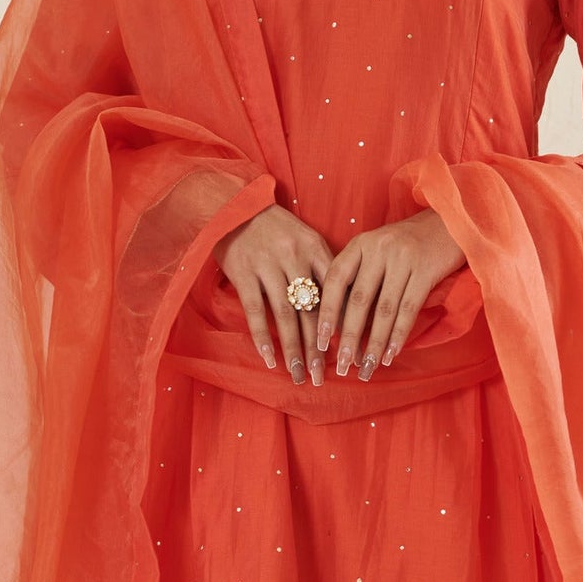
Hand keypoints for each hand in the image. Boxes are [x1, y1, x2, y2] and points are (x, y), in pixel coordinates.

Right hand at [215, 202, 334, 384]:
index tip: (347, 351)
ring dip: (293, 350)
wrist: (234, 205)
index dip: (342, 324)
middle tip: (323, 376)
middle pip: (312, 311)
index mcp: (315, 247)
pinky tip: (269, 359)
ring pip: (286, 316)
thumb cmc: (274, 226)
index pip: (335, 292)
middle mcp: (294, 257)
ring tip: (299, 375)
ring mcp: (268, 265)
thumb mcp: (304, 237)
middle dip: (318, 348)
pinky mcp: (243, 272)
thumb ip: (321, 266)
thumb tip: (342, 306)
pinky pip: (255, 311)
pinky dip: (262, 337)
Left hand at [318, 208, 466, 381]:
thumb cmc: (408, 243)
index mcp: (360, 243)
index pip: (335, 280)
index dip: (326, 311)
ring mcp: (403, 258)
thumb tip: (339, 322)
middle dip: (349, 337)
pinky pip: (408, 309)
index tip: (319, 340)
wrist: (449, 224)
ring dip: (374, 343)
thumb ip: (359, 275)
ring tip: (367, 368)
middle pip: (358, 299)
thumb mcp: (378, 250)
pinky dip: (398, 335)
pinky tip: (390, 354)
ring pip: (384, 309)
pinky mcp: (426, 270)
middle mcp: (379, 249)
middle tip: (342, 365)